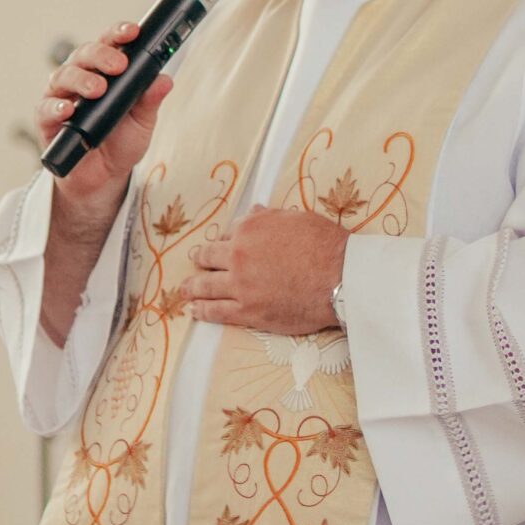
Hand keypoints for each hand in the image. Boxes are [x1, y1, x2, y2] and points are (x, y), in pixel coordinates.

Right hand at [37, 21, 172, 217]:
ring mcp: (61, 96)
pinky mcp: (46, 120)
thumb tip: (165, 79)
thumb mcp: (143, 121)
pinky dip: (56, 107)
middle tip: (119, 66)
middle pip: (85, 54)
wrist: (104, 177)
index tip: (133, 33)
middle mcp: (80, 77)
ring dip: (81, 79)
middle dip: (102, 55)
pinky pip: (46, 108)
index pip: (109, 44)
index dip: (119, 34)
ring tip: (98, 88)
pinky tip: (68, 110)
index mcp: (105, 71)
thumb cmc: (121, 142)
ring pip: (63, 75)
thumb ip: (151, 100)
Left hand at [182, 208, 348, 334]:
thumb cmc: (325, 244)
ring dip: (192, 286)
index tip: (223, 246)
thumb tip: (253, 213)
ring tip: (184, 290)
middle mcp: (238, 255)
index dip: (226, 241)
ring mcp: (240, 285)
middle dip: (201, 260)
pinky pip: (216, 311)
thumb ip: (270, 217)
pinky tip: (193, 310)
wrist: (339, 278)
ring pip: (206, 286)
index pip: (228, 233)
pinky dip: (202, 311)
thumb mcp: (297, 218)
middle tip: (196, 263)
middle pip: (209, 258)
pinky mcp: (247, 311)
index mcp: (250, 228)